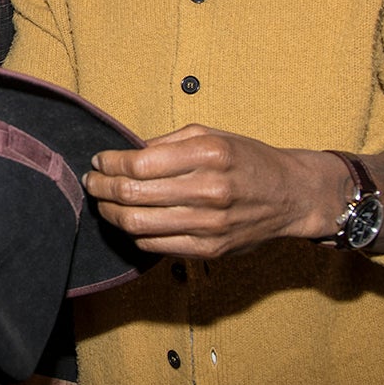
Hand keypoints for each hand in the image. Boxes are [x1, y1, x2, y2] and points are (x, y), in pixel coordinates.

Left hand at [82, 124, 340, 258]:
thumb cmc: (247, 159)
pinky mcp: (210, 250)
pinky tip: (128, 221)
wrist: (291, 196)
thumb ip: (167, 143)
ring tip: (102, 202)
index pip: (139, 163)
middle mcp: (209, 190)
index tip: (99, 160)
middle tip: (92, 182)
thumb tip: (126, 153)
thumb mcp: (210, 135)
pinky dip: (133, 234)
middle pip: (132, 195)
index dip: (110, 163)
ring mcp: (209, 224)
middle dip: (102, 188)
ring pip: (138, 225)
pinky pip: (155, 245)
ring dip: (110, 213)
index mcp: (208, 154)